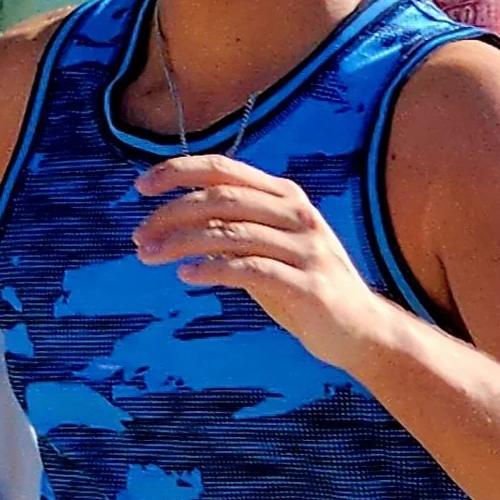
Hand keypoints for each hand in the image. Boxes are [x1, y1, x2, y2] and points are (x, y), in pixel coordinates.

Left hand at [132, 154, 381, 363]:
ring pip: (230, 232)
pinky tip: (187, 276)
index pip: (225, 169)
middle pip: (222, 198)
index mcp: (285, 197)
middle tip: (138, 236)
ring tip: (149, 256)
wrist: (361, 330)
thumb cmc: (305, 288)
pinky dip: (213, 269)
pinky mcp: (307, 285)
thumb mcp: (268, 250)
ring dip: (181, 243)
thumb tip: (176, 217)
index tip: (140, 187)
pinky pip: (250, 270)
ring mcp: (305, 249)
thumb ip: (232, 229)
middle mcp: (297, 215)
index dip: (179, 171)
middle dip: (171, 213)